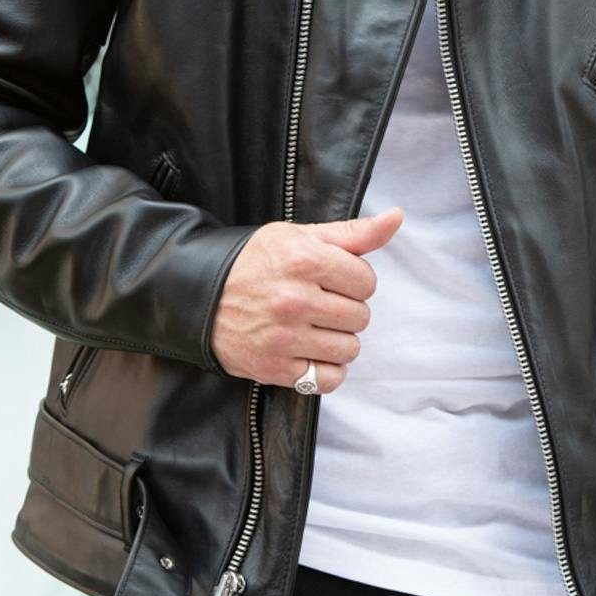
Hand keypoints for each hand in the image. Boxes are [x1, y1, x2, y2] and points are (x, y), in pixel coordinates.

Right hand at [209, 205, 402, 389]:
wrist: (199, 295)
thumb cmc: (255, 262)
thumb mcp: (299, 236)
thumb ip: (352, 233)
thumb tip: (396, 217)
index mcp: (305, 260)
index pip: (366, 281)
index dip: (353, 280)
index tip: (332, 279)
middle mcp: (295, 299)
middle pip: (360, 316)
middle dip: (345, 309)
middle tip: (320, 303)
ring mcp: (284, 337)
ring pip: (349, 349)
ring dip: (338, 340)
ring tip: (315, 327)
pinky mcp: (275, 368)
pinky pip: (328, 378)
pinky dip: (326, 370)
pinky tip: (310, 352)